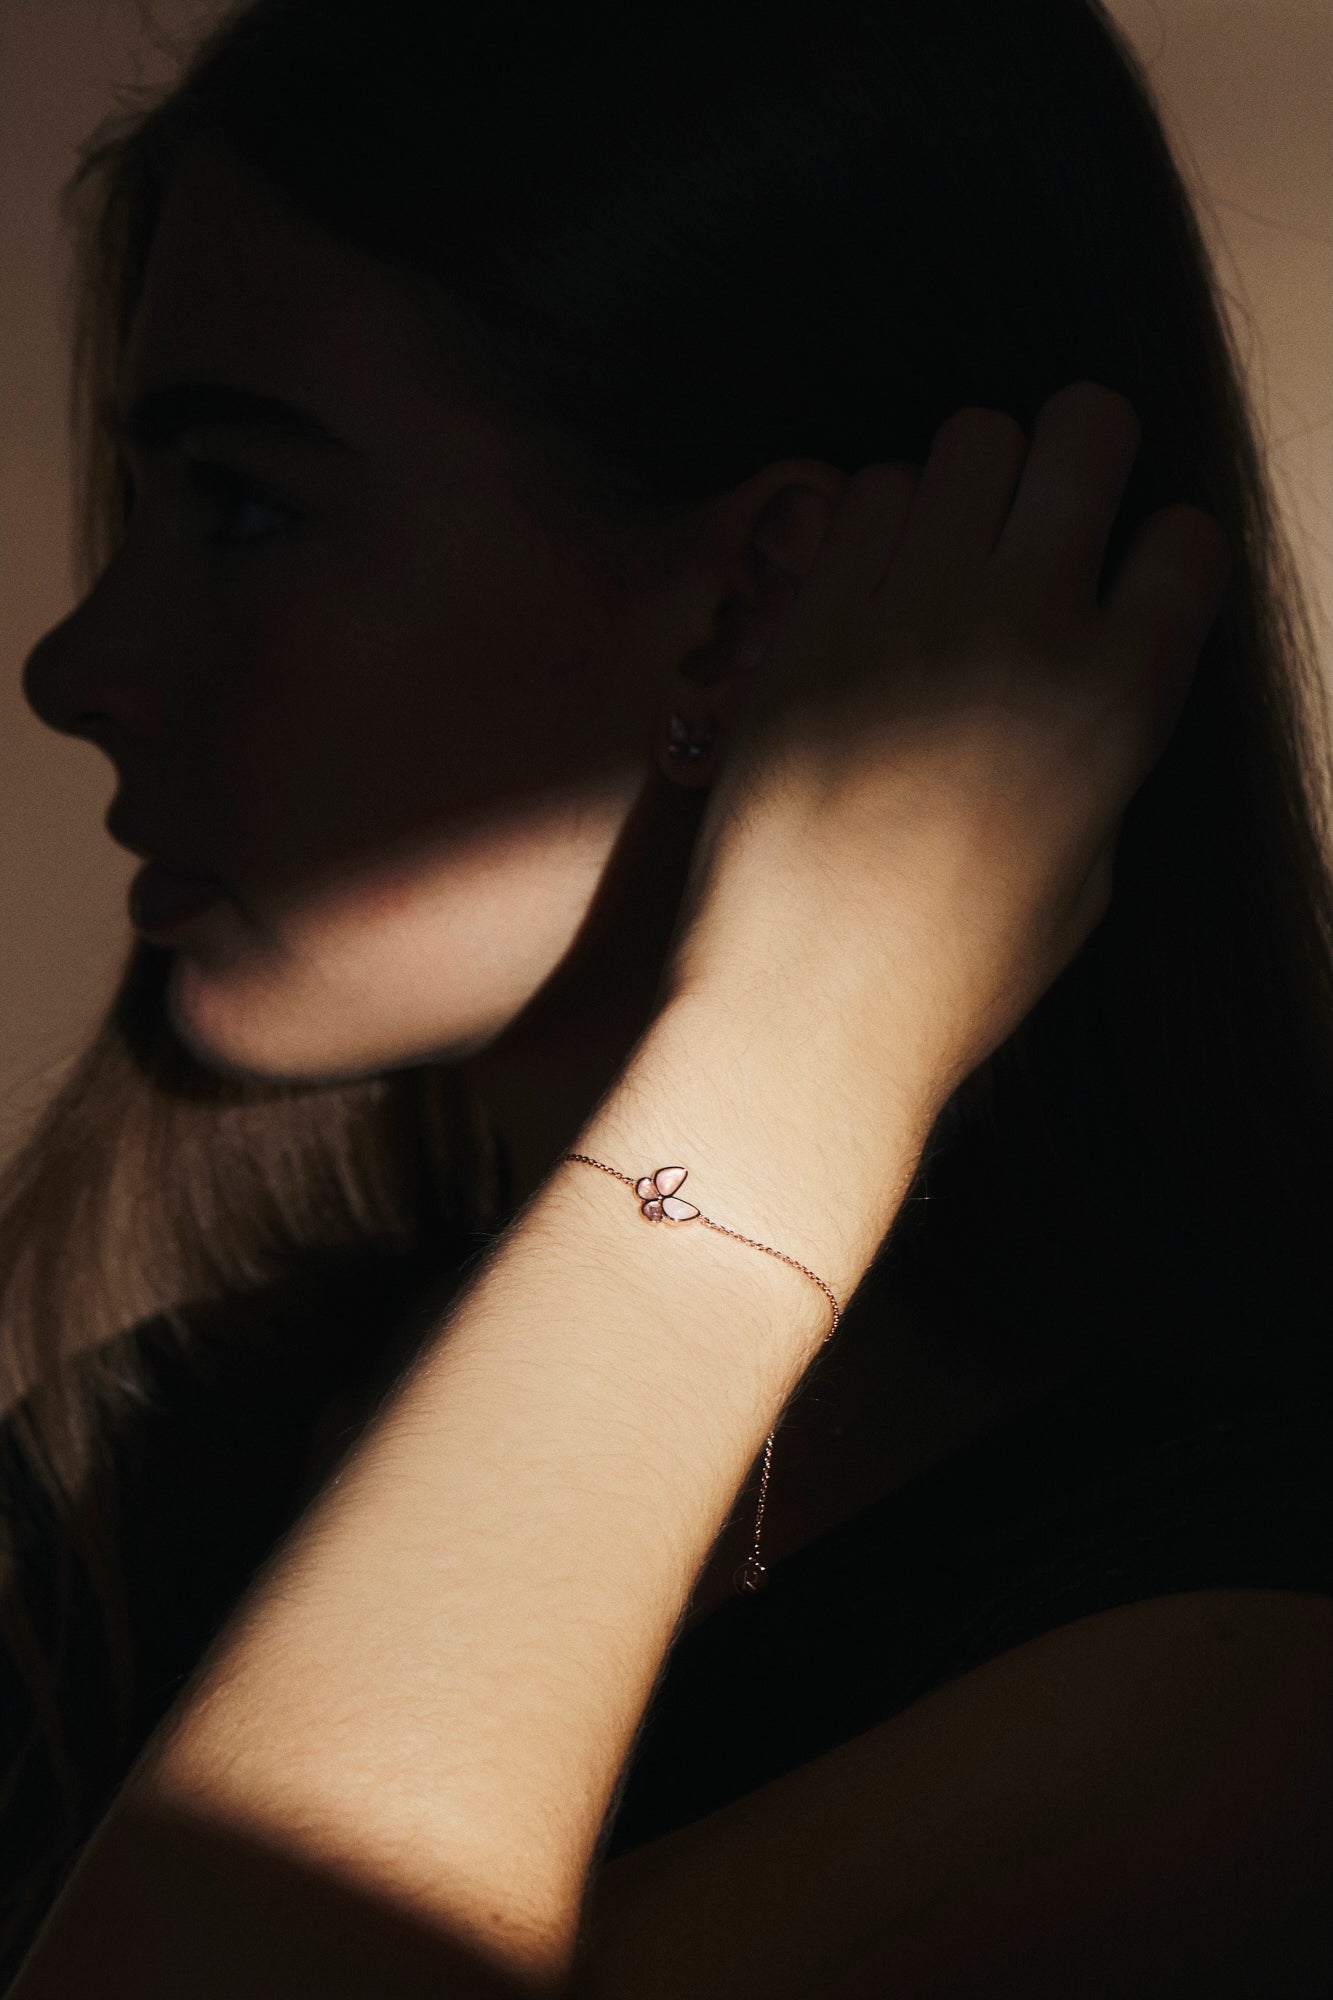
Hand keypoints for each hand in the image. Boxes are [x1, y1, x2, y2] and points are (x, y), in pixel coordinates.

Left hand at [659, 381, 1231, 1113]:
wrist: (805, 1009)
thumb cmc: (952, 972)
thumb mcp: (1084, 875)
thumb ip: (1099, 755)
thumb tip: (1090, 676)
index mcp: (1120, 701)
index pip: (1187, 537)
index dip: (1162, 552)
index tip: (1131, 583)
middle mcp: (1026, 630)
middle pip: (1088, 426)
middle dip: (1082, 450)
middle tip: (1050, 508)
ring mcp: (912, 612)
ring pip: (972, 437)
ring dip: (977, 482)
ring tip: (953, 555)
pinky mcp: (814, 618)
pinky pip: (869, 492)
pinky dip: (885, 522)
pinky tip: (876, 590)